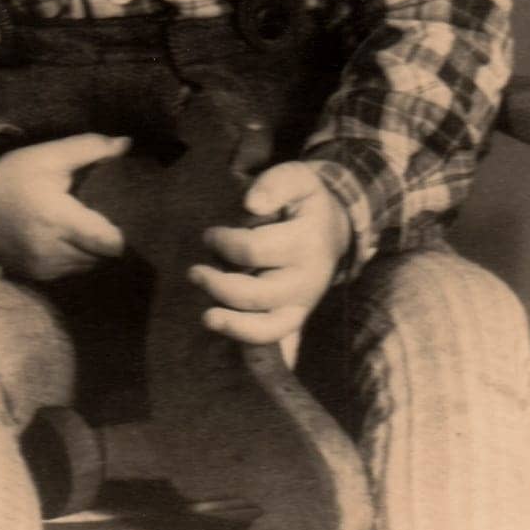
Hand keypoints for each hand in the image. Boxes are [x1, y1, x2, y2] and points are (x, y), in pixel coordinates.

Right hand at [0, 133, 129, 280]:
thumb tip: (125, 144)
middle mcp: (52, 250)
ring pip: (88, 265)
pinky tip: (66, 237)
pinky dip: (74, 256)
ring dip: (91, 249)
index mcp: (58, 219)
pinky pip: (70, 271)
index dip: (119, 233)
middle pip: (103, 256)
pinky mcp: (36, 276)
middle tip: (99, 216)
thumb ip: (90, 148)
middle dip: (106, 238)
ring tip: (82, 225)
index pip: (109, 243)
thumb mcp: (49, 155)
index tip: (116, 215)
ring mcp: (43, 267)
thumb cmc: (14, 176)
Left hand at [189, 162, 352, 344]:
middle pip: (256, 294)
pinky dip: (257, 348)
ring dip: (233, 324)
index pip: (253, 250)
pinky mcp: (297, 319)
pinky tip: (237, 350)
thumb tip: (251, 204)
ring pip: (268, 328)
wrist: (334, 229)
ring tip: (207, 316)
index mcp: (306, 242)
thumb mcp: (298, 179)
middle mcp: (308, 280)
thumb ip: (275, 183)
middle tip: (194, 272)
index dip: (224, 243)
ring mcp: (303, 304)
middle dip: (218, 284)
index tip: (210, 235)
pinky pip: (279, 342)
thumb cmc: (305, 202)